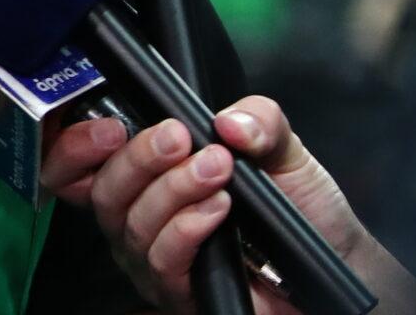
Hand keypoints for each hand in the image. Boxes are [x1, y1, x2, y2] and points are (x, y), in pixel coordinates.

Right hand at [41, 97, 391, 314]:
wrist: (339, 261)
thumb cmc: (301, 206)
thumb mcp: (281, 147)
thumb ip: (258, 120)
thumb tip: (228, 120)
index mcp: (146, 179)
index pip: (80, 167)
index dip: (75, 148)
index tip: (110, 126)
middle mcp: (139, 220)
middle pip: (105, 192)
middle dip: (139, 159)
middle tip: (180, 138)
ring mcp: (155, 261)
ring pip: (134, 225)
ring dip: (173, 190)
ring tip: (217, 169)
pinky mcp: (180, 294)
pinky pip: (164, 261)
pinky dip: (188, 227)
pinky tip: (218, 207)